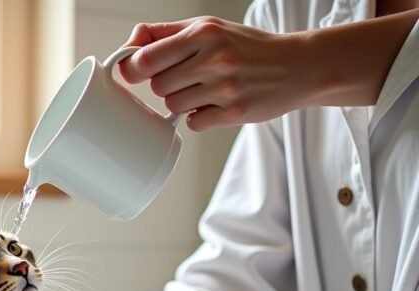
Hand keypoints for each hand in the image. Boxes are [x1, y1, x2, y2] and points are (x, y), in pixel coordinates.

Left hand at [120, 10, 418, 130]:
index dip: (134, 68)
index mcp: (203, 33)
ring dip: (183, 103)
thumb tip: (131, 42)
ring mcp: (224, 88)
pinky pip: (193, 124)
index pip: (146, 58)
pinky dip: (199, 118)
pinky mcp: (233, 113)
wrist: (298, 66)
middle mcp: (214, 58)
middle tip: (188, 79)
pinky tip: (216, 105)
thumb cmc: (249, 47)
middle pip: (158, 86)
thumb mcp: (210, 28)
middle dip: (167, 85)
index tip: (135, 71)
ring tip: (206, 90)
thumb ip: (166, 33)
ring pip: (173, 107)